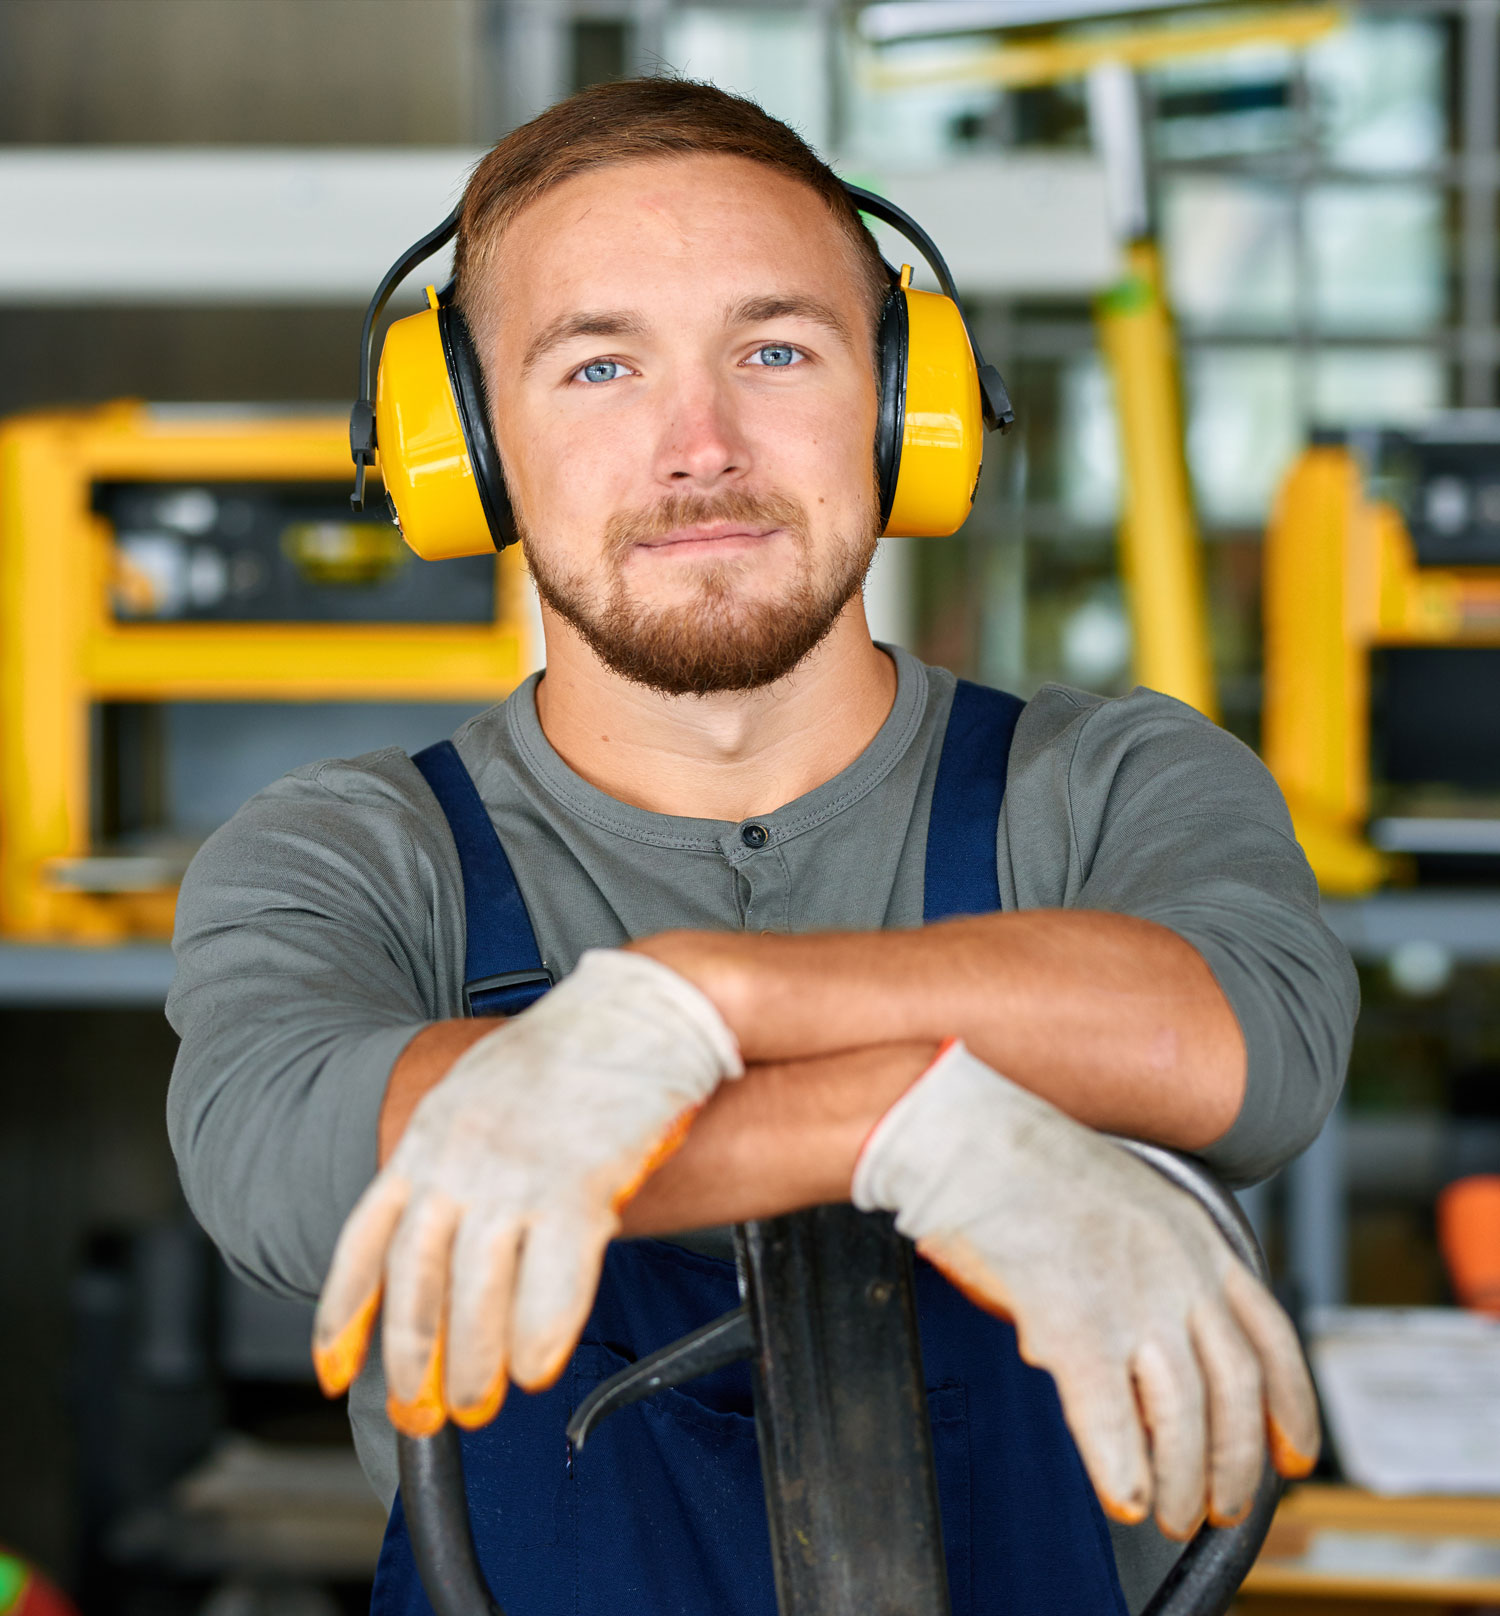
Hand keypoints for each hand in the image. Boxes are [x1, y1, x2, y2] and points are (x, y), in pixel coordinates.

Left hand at [312, 949, 741, 1434]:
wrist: (641, 1006)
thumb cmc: (573, 1052)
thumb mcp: (483, 1092)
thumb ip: (457, 1156)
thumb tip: (455, 1234)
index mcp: (428, 1137)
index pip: (365, 1239)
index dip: (345, 1313)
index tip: (332, 1368)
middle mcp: (458, 1160)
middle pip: (418, 1283)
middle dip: (412, 1360)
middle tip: (422, 1411)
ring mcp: (515, 1174)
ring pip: (477, 1294)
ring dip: (474, 1364)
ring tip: (479, 1403)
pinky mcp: (579, 1184)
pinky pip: (551, 1280)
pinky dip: (540, 1333)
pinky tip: (537, 1365)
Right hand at [852, 1040, 1318, 1538]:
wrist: (966, 1135)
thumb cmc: (1024, 1167)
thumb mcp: (1124, 1202)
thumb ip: (1156, 1267)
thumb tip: (1153, 1354)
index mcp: (1196, 1236)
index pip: (1270, 1337)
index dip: (1291, 1406)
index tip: (1292, 1456)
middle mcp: (1179, 1268)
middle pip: (1234, 1390)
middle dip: (1235, 1464)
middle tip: (1218, 1506)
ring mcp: (1130, 1295)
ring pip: (1182, 1416)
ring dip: (1178, 1481)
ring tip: (1164, 1513)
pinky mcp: (1073, 1320)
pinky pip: (1109, 1418)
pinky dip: (1120, 1469)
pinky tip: (1120, 1497)